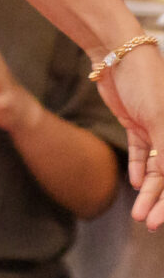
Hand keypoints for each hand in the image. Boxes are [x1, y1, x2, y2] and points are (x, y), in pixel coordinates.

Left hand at [91, 40, 163, 227]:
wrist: (117, 54)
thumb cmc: (146, 82)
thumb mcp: (159, 118)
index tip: (161, 221)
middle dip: (160, 202)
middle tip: (149, 223)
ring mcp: (156, 129)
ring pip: (155, 169)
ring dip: (148, 191)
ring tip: (139, 212)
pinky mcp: (137, 124)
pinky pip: (142, 154)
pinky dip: (139, 170)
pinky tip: (136, 184)